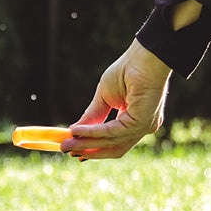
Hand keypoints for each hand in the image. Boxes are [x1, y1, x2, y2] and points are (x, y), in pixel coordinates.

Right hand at [60, 39, 171, 158]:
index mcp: (136, 121)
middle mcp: (142, 127)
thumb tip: (74, 132)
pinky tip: (77, 130)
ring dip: (86, 143)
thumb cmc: (127, 71)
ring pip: (111, 142)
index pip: (115, 142)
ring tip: (67, 143)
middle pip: (113, 148)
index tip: (76, 153)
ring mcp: (144, 127)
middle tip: (66, 150)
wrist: (143, 57)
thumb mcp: (104, 98)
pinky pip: (112, 131)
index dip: (94, 149)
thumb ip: (93, 117)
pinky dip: (92, 132)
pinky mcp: (141, 123)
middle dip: (88, 151)